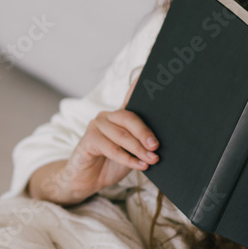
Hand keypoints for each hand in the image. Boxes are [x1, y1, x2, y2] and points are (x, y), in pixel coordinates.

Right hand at [30, 79, 158, 204]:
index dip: (140, 81)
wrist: (87, 181)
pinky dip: (127, 158)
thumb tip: (160, 144)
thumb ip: (142, 144)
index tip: (151, 67)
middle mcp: (107, 116)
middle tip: (157, 146)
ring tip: (152, 160)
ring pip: (121, 135)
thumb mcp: (132, 153)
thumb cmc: (111, 164)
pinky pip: (111, 148)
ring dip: (139, 149)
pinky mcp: (88, 139)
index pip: (132, 95)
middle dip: (145, 133)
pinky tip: (139, 165)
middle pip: (129, 118)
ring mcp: (96, 126)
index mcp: (120, 116)